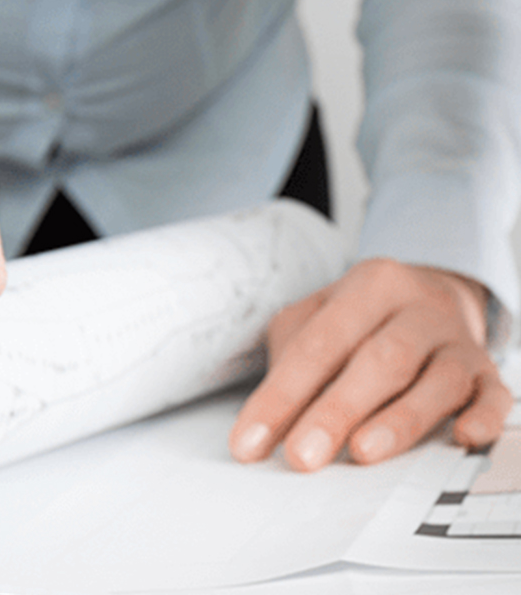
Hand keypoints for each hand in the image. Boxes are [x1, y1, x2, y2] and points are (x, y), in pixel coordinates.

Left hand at [228, 258, 511, 470]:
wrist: (433, 295)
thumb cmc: (360, 321)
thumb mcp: (317, 319)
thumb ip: (292, 360)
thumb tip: (265, 426)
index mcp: (368, 286)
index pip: (317, 345)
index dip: (280, 396)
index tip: (249, 443)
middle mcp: (417, 308)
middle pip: (378, 360)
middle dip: (335, 411)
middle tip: (301, 456)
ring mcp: (458, 342)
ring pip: (435, 380)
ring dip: (399, 420)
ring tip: (362, 454)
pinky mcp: (488, 374)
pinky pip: (494, 396)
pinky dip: (482, 418)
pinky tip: (461, 438)